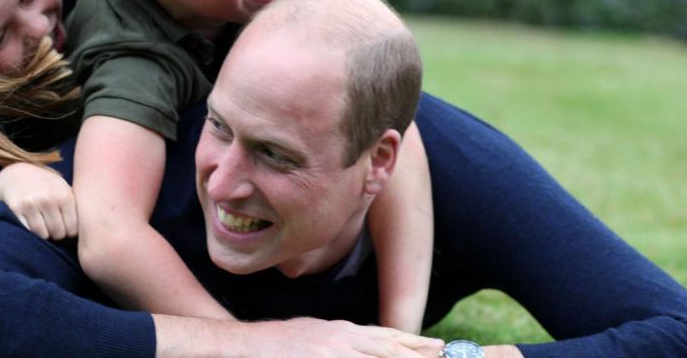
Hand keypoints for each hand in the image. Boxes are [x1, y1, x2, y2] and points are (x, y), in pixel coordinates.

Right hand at [0, 163, 77, 239]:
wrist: (17, 173)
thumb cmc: (46, 185)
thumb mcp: (63, 188)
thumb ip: (76, 205)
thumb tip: (90, 227)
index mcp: (64, 195)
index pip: (73, 228)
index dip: (70, 232)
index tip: (66, 229)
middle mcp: (49, 199)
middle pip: (58, 233)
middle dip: (57, 235)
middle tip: (54, 229)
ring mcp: (31, 204)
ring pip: (42, 234)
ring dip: (44, 235)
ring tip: (44, 228)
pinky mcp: (16, 208)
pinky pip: (27, 231)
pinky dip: (30, 233)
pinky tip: (32, 226)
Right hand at [249, 318, 443, 357]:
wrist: (245, 346)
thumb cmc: (278, 343)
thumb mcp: (315, 336)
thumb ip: (341, 341)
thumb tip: (362, 345)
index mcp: (340, 331)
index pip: (384, 336)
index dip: (412, 341)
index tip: (435, 345)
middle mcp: (339, 338)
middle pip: (386, 347)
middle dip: (415, 352)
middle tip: (440, 352)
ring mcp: (329, 352)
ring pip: (375, 356)